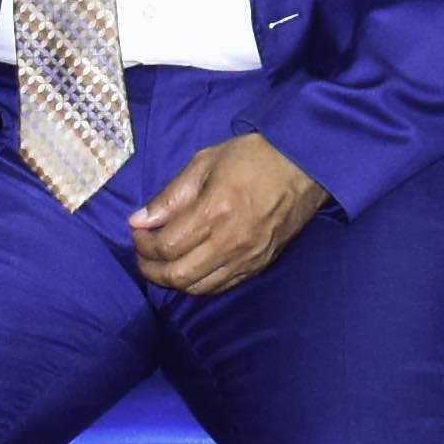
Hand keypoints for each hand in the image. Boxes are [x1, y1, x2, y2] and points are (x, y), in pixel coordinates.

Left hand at [125, 132, 326, 296]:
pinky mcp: (260, 265)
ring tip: (163, 263)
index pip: (166, 246)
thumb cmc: (253, 156)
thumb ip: (170, 195)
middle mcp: (230, 242)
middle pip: (178, 276)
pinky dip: (199, 282)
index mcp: (214, 211)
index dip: (143, 244)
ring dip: (173, 280)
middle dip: (151, 269)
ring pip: (198, 287)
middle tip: (143, 254)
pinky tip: (191, 267)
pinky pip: (221, 286)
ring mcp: (248, 258)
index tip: (137, 232)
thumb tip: (139, 220)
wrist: (305, 165)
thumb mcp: (205, 162)